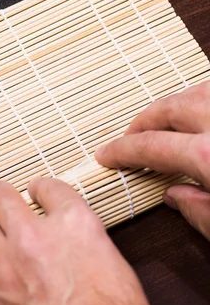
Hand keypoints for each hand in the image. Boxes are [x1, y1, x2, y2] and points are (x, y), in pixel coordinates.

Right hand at [95, 81, 209, 240]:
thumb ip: (202, 213)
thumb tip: (176, 196)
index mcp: (209, 155)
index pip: (152, 146)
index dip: (122, 150)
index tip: (105, 154)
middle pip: (170, 108)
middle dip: (144, 120)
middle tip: (131, 137)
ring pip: (196, 91)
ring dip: (175, 103)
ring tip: (165, 120)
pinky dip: (201, 98)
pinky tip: (200, 113)